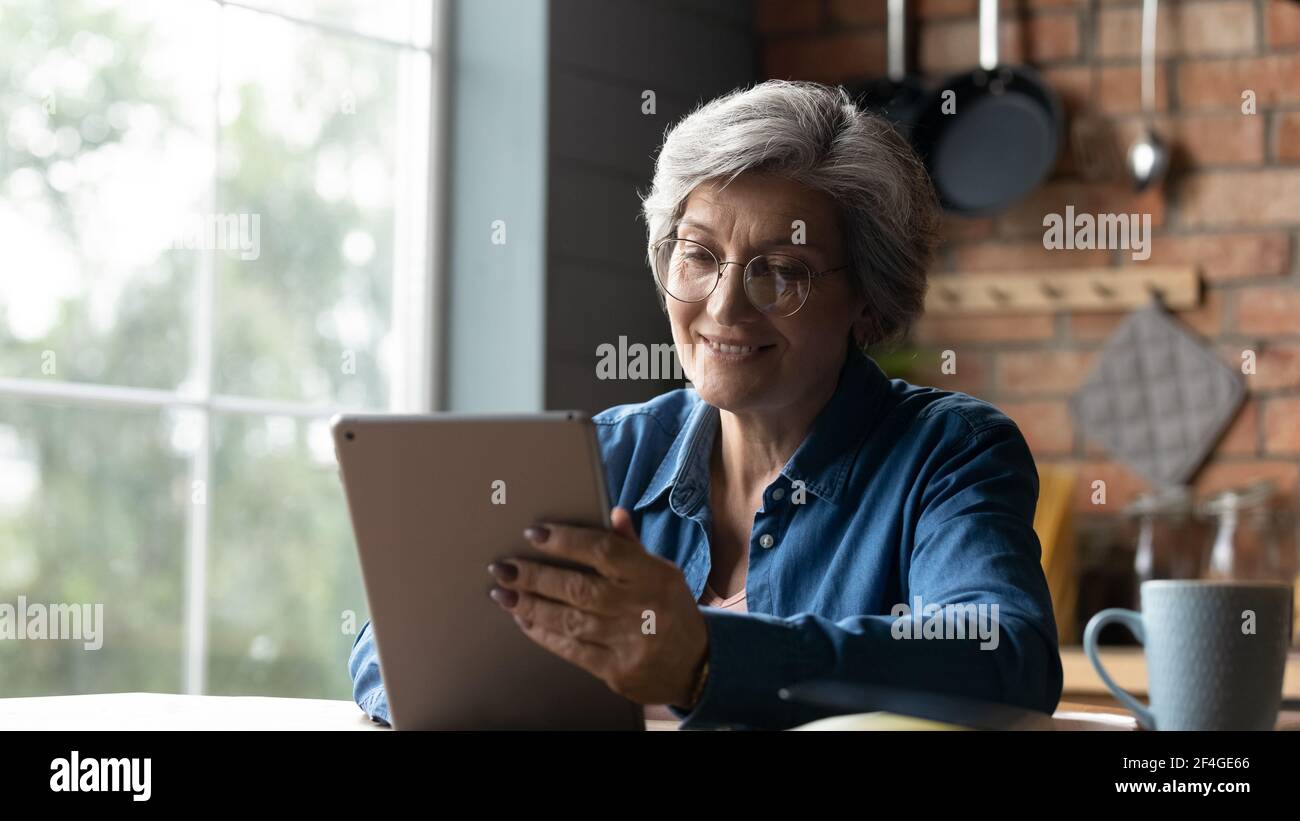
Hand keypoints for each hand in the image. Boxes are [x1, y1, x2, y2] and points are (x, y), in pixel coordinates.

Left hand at [487, 507, 708, 707]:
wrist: (696, 666)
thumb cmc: (672, 610)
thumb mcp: (662, 573)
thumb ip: (632, 546)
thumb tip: (613, 512)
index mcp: (654, 576)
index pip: (604, 551)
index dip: (566, 540)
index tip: (534, 533)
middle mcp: (640, 607)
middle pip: (578, 588)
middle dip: (535, 576)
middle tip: (503, 566)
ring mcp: (628, 643)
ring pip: (569, 620)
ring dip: (530, 605)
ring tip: (502, 592)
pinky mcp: (616, 671)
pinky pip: (571, 650)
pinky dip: (543, 634)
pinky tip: (523, 619)